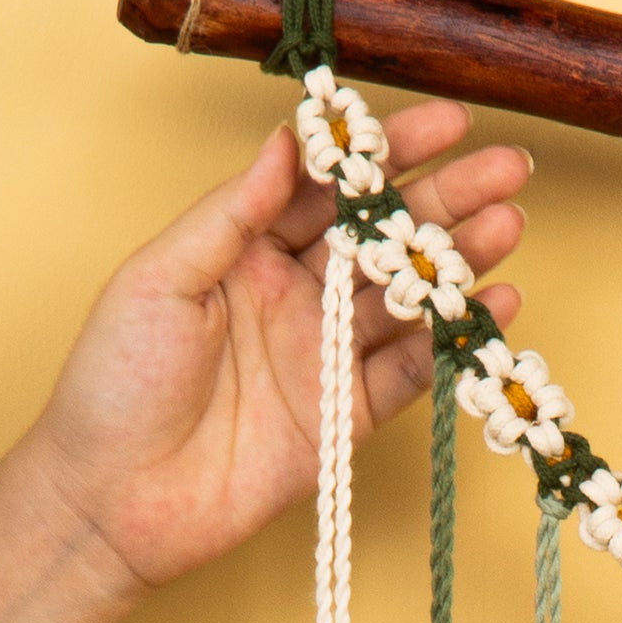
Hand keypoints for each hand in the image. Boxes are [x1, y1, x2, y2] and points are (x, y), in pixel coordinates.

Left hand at [17, 100, 532, 595]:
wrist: (110, 501)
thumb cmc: (114, 383)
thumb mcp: (159, 279)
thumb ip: (230, 214)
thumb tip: (284, 145)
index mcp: (245, 250)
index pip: (327, 186)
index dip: (384, 152)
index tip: (442, 122)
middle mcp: (294, 293)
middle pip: (382, 234)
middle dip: (446, 198)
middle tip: (506, 167)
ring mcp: (325, 354)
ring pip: (407, 294)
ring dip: (461, 259)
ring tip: (510, 223)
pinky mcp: (348, 415)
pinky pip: (413, 369)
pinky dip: (455, 338)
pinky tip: (497, 303)